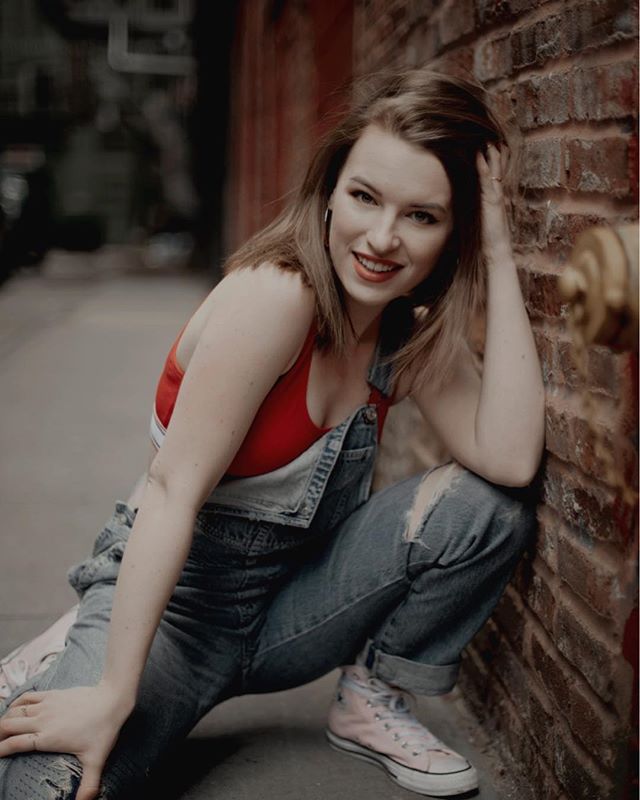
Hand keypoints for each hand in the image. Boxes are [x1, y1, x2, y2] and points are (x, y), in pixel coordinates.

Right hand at [0, 684, 132, 799]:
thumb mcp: (96, 760)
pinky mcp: (53, 694)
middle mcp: (42, 721)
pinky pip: (28, 696)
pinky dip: (16, 703)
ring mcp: (47, 705)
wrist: (112, 700)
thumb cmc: (103, 730)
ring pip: (15, 711)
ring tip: (4, 730)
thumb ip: (88, 785)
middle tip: (0, 743)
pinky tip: (15, 709)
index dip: (0, 750)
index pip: (14, 744)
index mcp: (47, 738)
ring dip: (6, 720)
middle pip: (8, 726)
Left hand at [476, 143, 512, 260]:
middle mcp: (496, 193)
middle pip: (496, 167)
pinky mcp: (493, 201)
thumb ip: (474, 207)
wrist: (496, 249)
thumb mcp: (479, 217)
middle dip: (493, 151)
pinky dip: (484, 167)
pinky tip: (480, 156)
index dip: (491, 159)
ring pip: (494, 170)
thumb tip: (463, 202)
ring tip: (487, 138)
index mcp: (493, 196)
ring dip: (490, 154)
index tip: (486, 143)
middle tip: (489, 134)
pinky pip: (488, 180)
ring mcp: (496, 196)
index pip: (493, 172)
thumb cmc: (486, 236)